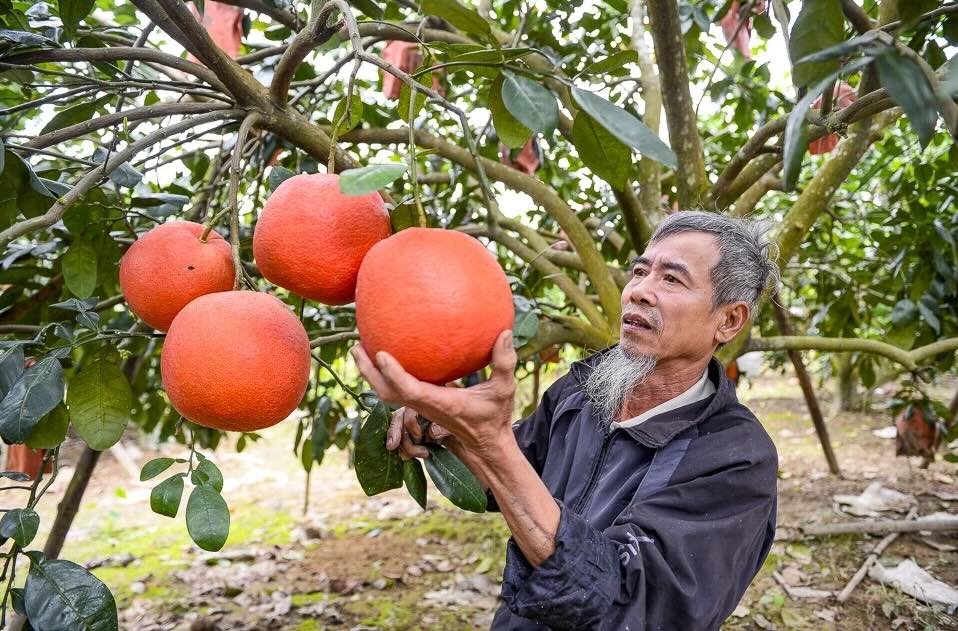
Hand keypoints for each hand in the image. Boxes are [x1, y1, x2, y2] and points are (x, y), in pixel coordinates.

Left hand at [351, 329, 516, 455]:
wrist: (487, 444)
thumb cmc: (495, 417)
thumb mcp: (505, 389)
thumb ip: (504, 362)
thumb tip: (504, 332)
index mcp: (441, 403)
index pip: (410, 389)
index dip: (393, 374)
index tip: (380, 353)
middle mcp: (425, 405)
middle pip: (386, 392)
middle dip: (368, 371)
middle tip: (356, 346)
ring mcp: (420, 407)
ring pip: (387, 393)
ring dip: (371, 373)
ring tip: (360, 348)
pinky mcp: (421, 405)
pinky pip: (396, 389)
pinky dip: (384, 375)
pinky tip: (384, 354)